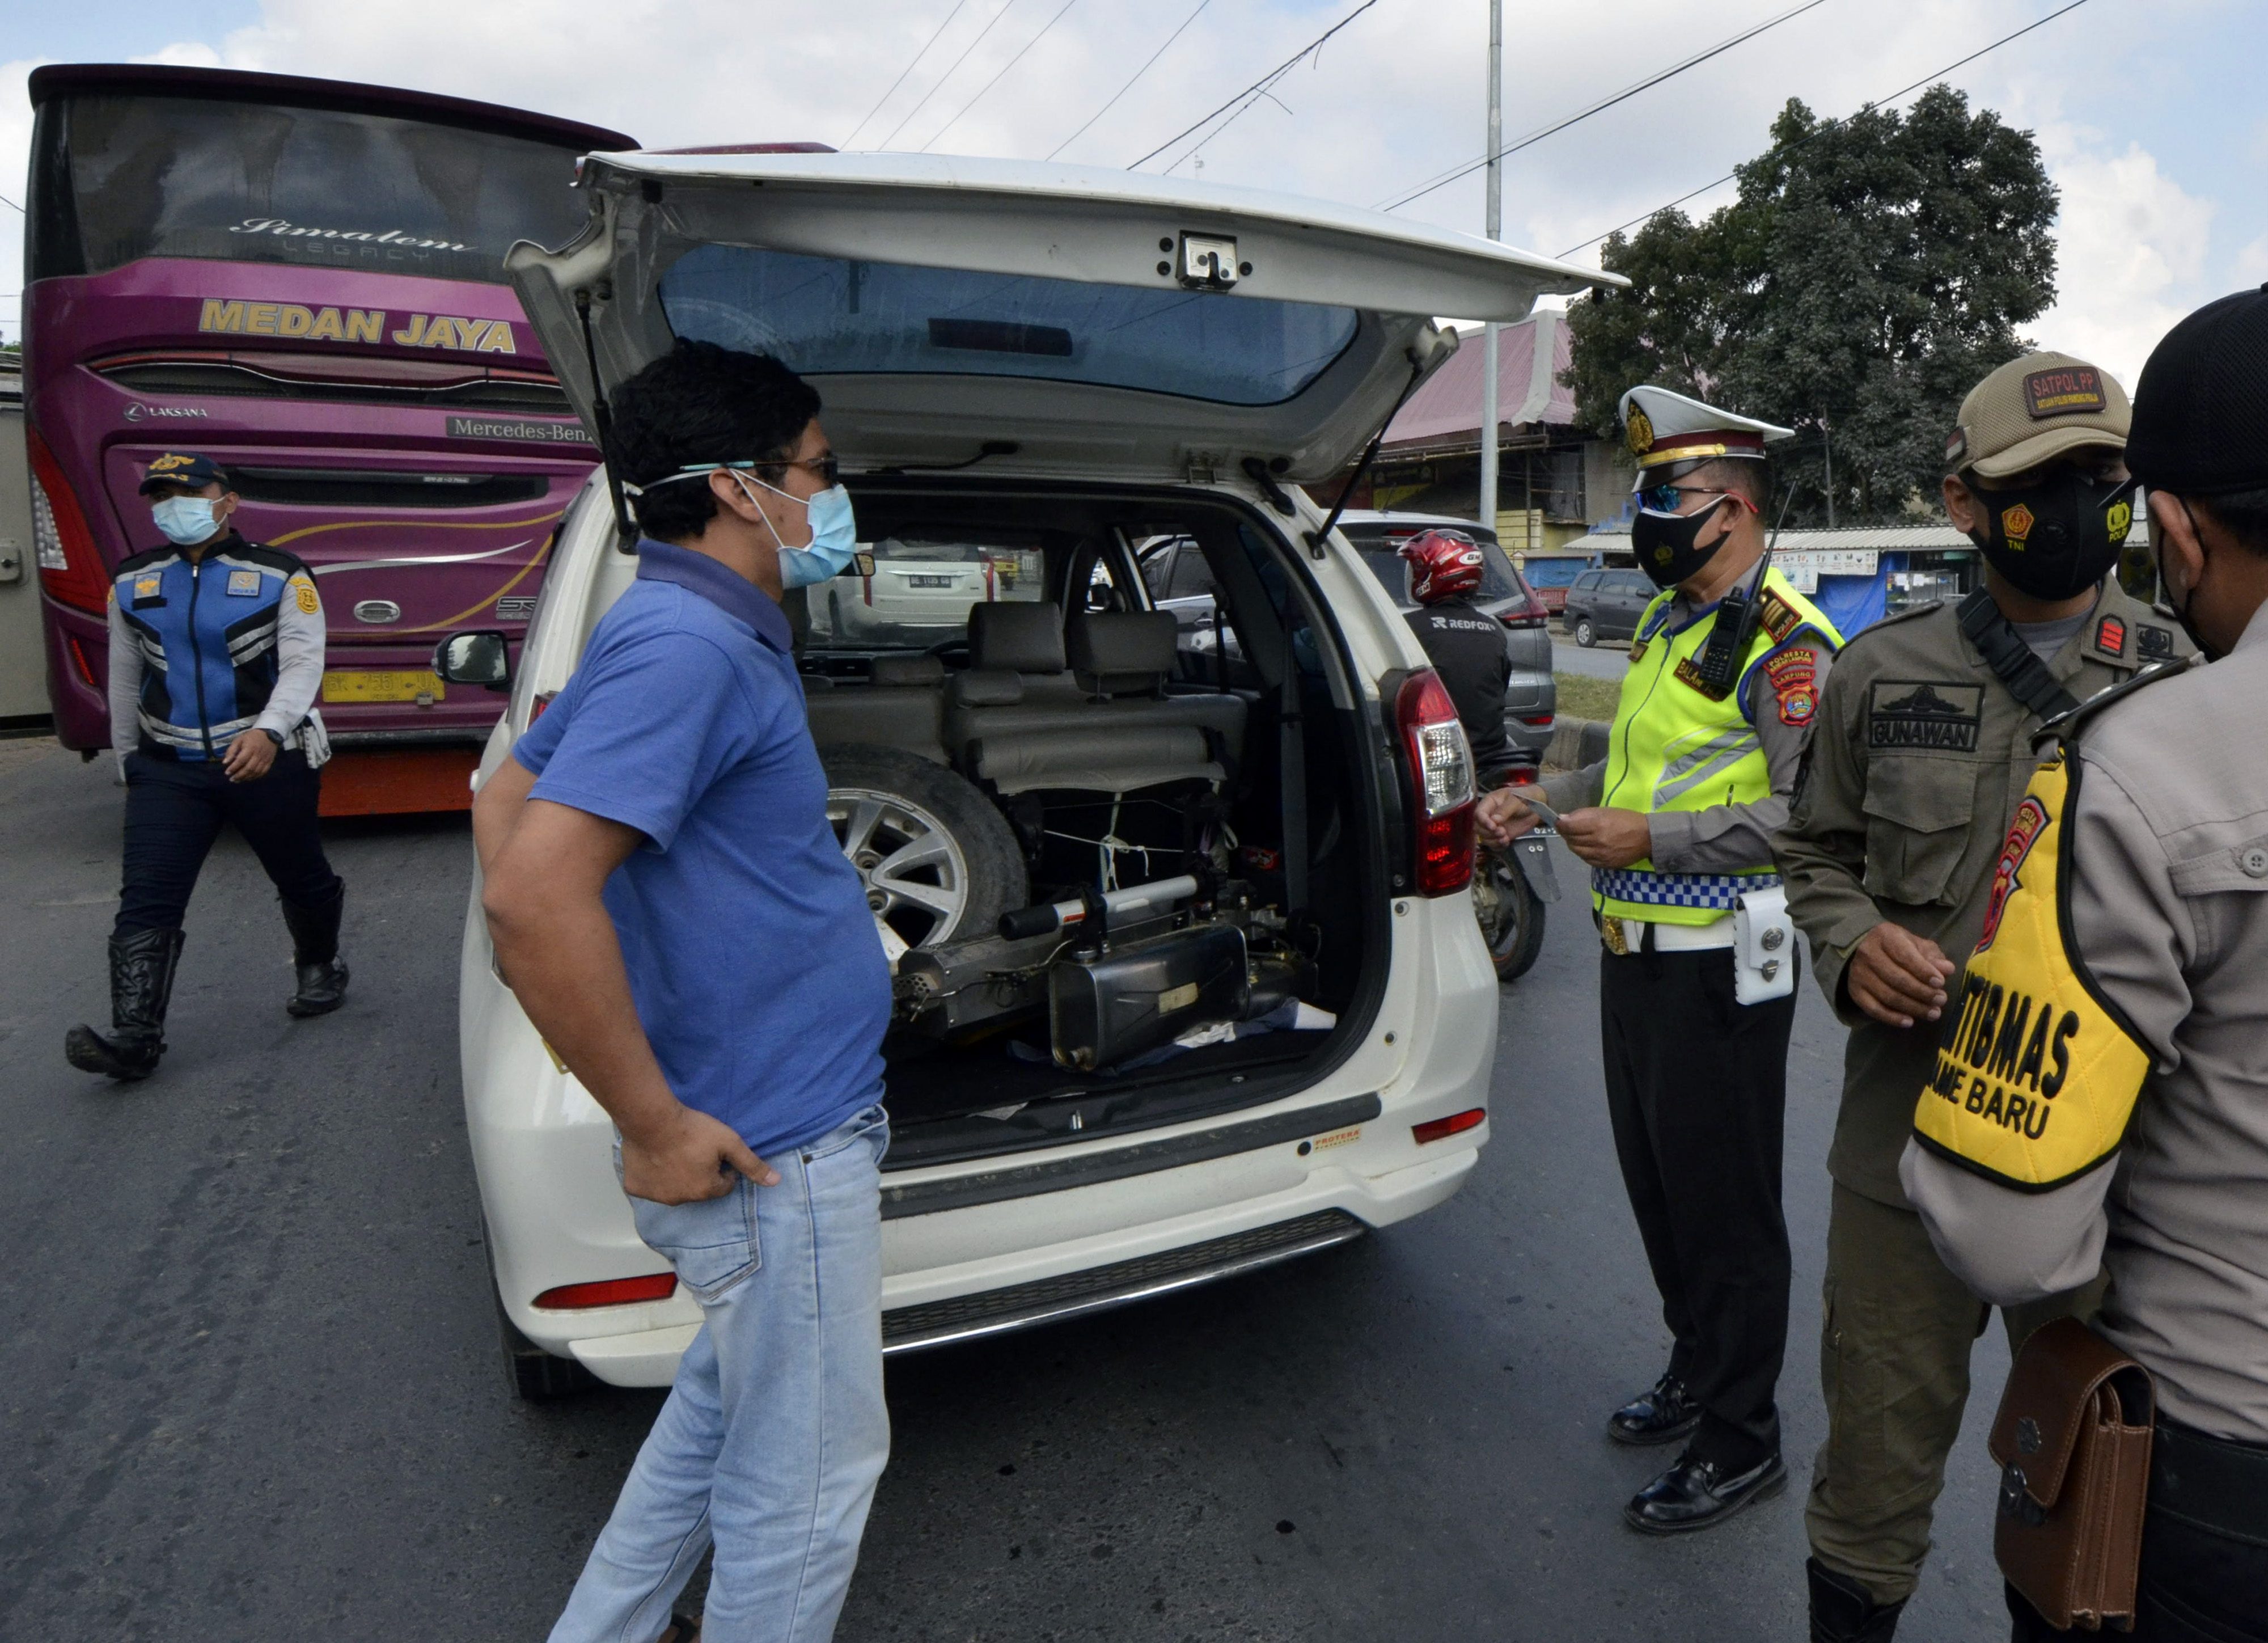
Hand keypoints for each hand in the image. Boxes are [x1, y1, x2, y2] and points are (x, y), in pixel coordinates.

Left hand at [223, 730, 277, 782]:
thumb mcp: (238, 740)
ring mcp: (265, 759)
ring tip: (238, 780)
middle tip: (232, 779)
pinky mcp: (269, 762)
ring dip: (246, 778)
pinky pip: (262, 772)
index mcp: (250, 748)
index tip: (227, 773)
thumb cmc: (251, 737)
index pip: (241, 760)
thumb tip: (225, 762)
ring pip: (255, 772)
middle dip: (239, 775)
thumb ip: (231, 751)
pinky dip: (255, 777)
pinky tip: (248, 778)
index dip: (233, 768)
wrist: (269, 734)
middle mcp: (258, 755)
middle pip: (248, 768)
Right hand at [619, 1102, 778, 1204]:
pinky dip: (652, 1175)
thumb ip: (752, 1164)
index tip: (715, 1151)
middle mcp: (681, 1199)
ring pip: (673, 1187)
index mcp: (705, 1190)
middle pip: (698, 1188)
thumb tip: (775, 1182)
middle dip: (700, 1173)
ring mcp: (656, 1196)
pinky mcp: (636, 1187)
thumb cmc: (693, 1129)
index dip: (723, 1167)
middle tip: (694, 1149)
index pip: (723, 1185)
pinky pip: (648, 1184)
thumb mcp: (730, 1142)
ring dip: (676, 1175)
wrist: (651, 1120)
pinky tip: (654, 1156)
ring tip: (674, 1151)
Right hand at [1475, 787, 1538, 846]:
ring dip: (1493, 840)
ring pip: (1484, 837)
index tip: (1493, 826)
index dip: (1483, 821)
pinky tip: (1506, 842)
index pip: (1479, 813)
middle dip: (1488, 832)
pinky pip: (1493, 844)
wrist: (1537, 807)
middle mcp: (1489, 815)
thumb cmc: (1526, 798)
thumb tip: (1494, 819)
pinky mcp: (1501, 835)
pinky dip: (1498, 845)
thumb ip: (1505, 809)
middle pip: (1478, 827)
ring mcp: (1495, 826)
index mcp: (1490, 802)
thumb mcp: (1516, 800)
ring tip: (1505, 838)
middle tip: (1501, 831)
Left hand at [1555, 806, 1650, 868]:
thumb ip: (1583, 815)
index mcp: (1597, 825)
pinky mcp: (1605, 864)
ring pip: (1576, 851)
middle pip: (1570, 840)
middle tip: (1568, 829)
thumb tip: (1563, 818)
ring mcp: (1601, 855)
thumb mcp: (1605, 811)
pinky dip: (1583, 852)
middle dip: (1566, 833)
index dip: (1560, 824)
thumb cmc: (1626, 819)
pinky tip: (1587, 847)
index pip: (1568, 827)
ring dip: (1573, 843)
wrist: (1647, 837)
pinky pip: (1586, 859)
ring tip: (1577, 837)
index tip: (1559, 822)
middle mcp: (1597, 841)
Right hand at [1845, 922, 1957, 1028]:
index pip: (1905, 956)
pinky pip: (1874, 1009)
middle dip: (1922, 992)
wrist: (1865, 950)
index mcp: (1885, 936)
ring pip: (1888, 996)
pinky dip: (1892, 1018)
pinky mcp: (1855, 991)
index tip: (1940, 983)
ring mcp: (1859, 974)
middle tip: (1941, 1000)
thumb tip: (1947, 969)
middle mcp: (1868, 954)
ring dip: (1913, 1008)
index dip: (1924, 971)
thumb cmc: (1898, 947)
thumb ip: (1933, 957)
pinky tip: (1910, 1022)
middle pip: (1897, 979)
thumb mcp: (1917, 945)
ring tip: (1933, 1013)